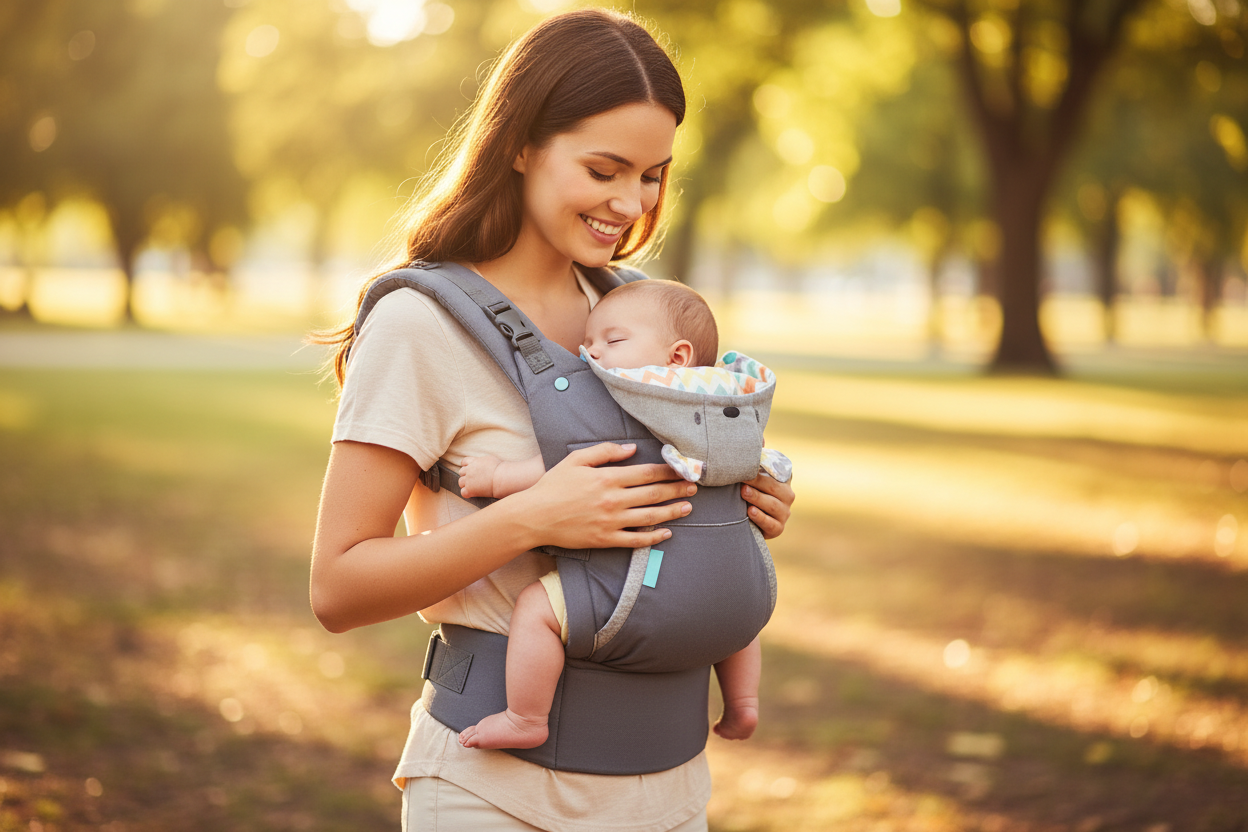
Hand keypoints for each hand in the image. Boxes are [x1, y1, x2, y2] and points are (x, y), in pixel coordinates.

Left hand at [459, 455, 500, 498]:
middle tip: (474, 480)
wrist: (501, 478)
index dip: (466, 466)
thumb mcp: (489, 459)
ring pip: (460, 482)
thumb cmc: (499, 468)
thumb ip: (481, 461)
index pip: (464, 462)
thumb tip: (481, 463)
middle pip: (461, 472)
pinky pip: (463, 492)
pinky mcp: (470, 490)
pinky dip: (467, 493)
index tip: (471, 470)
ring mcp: (468, 480)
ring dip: (465, 484)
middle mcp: (469, 470)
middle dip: (466, 475)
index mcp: (474, 461)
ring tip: (474, 487)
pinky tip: (473, 493)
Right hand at [513, 443, 695, 550]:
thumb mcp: (576, 460)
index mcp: (607, 478)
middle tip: (694, 487)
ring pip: (650, 517)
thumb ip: (605, 451)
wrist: (533, 517)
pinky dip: (653, 538)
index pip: (647, 473)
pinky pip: (635, 540)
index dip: (669, 471)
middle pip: (654, 494)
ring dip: (671, 512)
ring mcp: (610, 522)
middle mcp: (613, 500)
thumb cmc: (553, 485)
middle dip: (677, 489)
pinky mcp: (605, 540)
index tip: (683, 469)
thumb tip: (631, 449)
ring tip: (687, 507)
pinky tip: (666, 533)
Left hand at [741, 472, 793, 538]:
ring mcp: (784, 514)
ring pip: (772, 505)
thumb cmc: (752, 496)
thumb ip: (755, 471)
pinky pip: (771, 523)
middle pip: (774, 488)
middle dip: (757, 483)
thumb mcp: (755, 483)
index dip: (761, 470)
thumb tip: (746, 458)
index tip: (747, 467)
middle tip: (743, 480)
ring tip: (744, 493)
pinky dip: (760, 517)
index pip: (775, 474)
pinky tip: (750, 511)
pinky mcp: (778, 528)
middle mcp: (787, 497)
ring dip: (757, 498)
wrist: (753, 524)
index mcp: (783, 483)